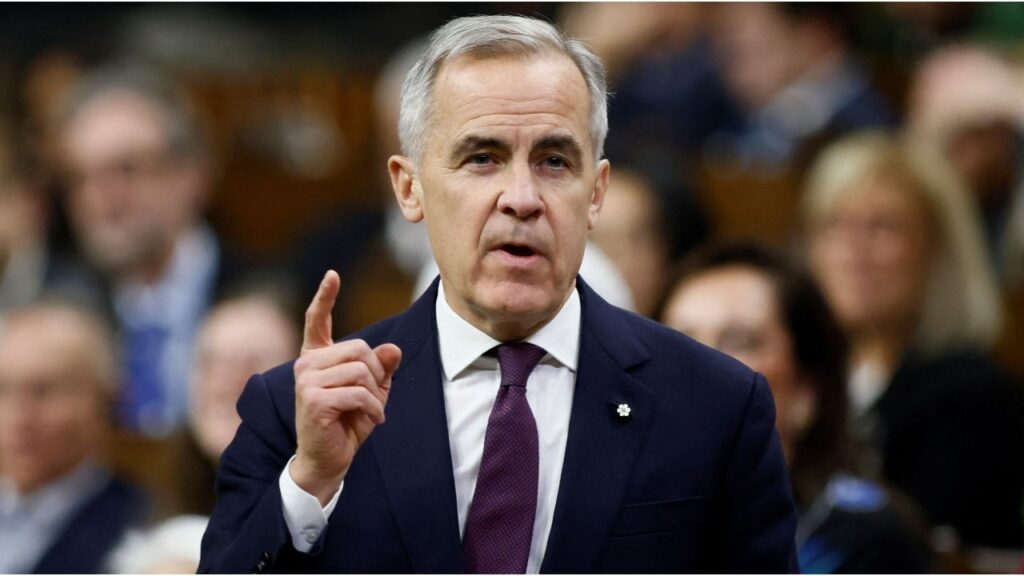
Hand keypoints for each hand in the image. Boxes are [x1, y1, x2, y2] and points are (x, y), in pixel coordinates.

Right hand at [290, 270, 401, 504]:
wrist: (327, 461)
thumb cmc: (347, 425)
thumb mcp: (371, 393)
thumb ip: (381, 369)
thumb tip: (393, 348)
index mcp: (316, 359)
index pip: (316, 321)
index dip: (324, 297)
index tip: (332, 275)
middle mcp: (306, 365)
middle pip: (359, 348)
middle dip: (376, 374)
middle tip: (374, 398)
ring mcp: (306, 381)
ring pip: (361, 369)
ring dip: (376, 394)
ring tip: (371, 411)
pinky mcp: (314, 399)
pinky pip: (359, 391)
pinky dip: (374, 407)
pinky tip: (371, 420)